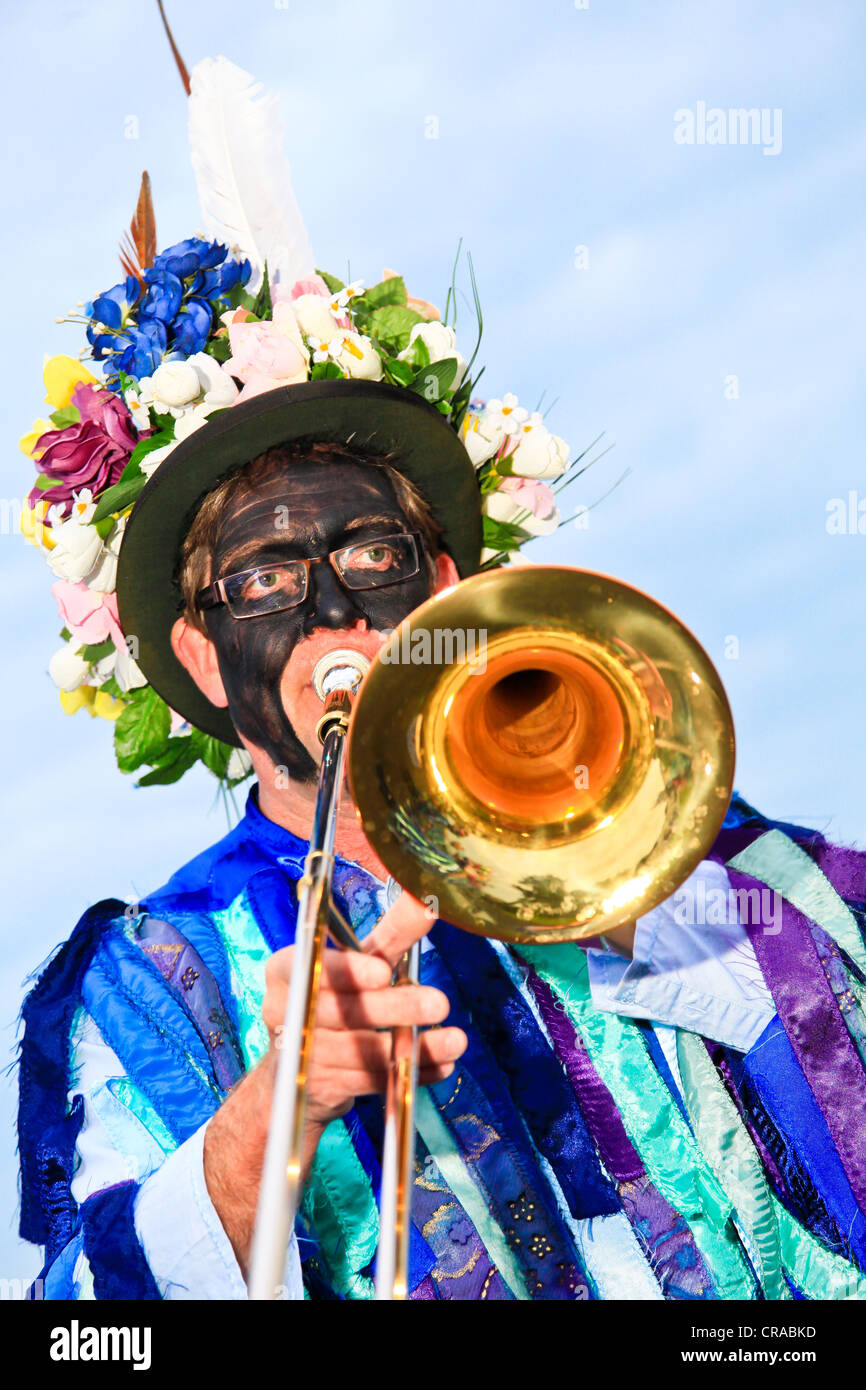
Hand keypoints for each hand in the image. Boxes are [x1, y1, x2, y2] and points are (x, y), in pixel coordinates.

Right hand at [203, 891, 465, 1271]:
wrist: (301, 1070)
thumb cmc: (339, 999)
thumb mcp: (359, 963)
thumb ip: (392, 933)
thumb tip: (427, 900)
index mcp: (286, 969)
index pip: (314, 966)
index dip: (348, 969)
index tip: (382, 970)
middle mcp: (283, 1010)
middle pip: (341, 1010)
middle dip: (392, 1007)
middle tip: (438, 1003)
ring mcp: (299, 1053)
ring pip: (360, 1051)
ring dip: (412, 1047)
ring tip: (455, 1041)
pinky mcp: (320, 1088)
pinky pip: (370, 1082)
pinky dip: (410, 1074)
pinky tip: (441, 1065)